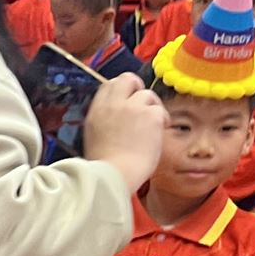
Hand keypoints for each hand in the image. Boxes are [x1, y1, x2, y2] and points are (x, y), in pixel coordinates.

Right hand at [83, 73, 165, 193]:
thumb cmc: (105, 167)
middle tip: (143, 105)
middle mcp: (113, 104)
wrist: (114, 176)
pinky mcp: (150, 115)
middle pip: (127, 79)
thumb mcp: (93, 138)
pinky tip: (158, 134)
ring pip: (147, 94)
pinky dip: (161, 120)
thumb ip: (105, 121)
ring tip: (152, 126)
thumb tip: (117, 116)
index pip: (109, 85)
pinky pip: (160, 110)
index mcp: (97, 111)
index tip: (126, 102)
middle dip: (137, 88)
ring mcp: (132, 107)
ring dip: (152, 107)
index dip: (121, 90)